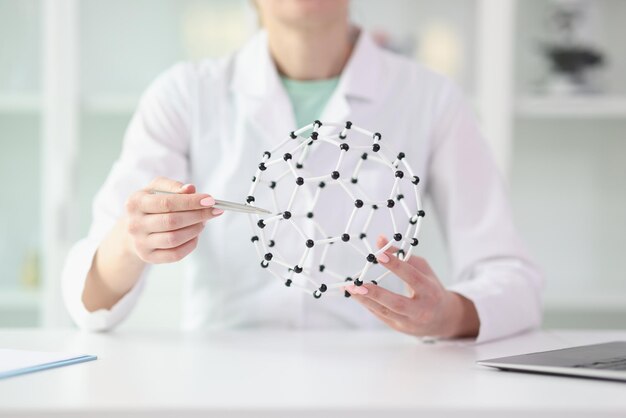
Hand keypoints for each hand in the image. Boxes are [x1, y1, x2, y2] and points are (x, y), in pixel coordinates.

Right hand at [124, 177, 222, 263]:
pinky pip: (175, 254)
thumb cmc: (151, 204)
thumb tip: (190, 189)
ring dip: (195, 230)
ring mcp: (140, 243)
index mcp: (135, 203)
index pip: (167, 203)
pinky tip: (195, 235)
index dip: (191, 202)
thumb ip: (174, 186)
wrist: (134, 228)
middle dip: (197, 215)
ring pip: (175, 239)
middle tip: (212, 211)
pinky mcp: (149, 257)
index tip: (210, 200)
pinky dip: (191, 244)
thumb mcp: (157, 188)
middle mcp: (135, 224)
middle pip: (172, 221)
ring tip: (202, 222)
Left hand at [345, 235, 479, 338]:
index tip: (378, 255)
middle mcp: (421, 309)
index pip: (413, 277)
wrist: (444, 319)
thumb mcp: (423, 270)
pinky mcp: (399, 327)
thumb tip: (380, 240)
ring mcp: (410, 322)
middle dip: (376, 293)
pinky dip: (367, 304)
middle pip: (398, 303)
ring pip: (385, 312)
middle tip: (357, 284)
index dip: (396, 266)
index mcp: (430, 291)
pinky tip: (355, 295)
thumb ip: (402, 255)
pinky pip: (381, 315)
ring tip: (348, 288)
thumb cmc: (431, 289)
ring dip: (365, 300)